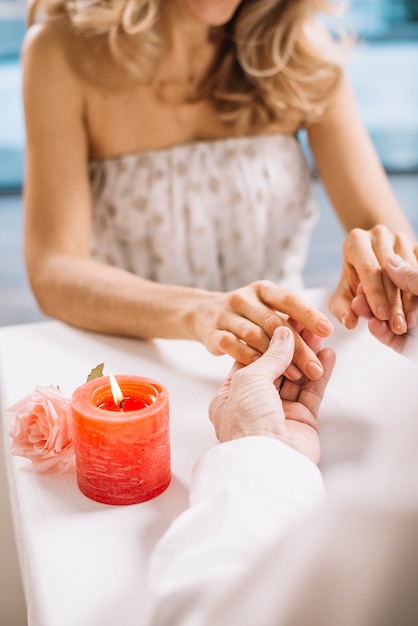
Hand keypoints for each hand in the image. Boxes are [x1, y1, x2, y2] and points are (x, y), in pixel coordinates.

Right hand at [194, 280, 333, 380]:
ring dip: (276, 357)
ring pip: (255, 335)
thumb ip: (289, 321)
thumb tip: (320, 337)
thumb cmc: (247, 316)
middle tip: (315, 367)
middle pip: (275, 323)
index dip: (309, 315)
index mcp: (264, 290)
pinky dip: (249, 357)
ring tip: (296, 375)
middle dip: (298, 348)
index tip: (327, 331)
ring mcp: (226, 315)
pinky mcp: (212, 333)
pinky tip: (264, 371)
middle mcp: (244, 299)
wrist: (201, 314)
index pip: (289, 300)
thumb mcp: (267, 309)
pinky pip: (233, 346)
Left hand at [208, 326, 335, 464]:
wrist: (267, 463)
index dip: (266, 340)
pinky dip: (321, 374)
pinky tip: (329, 355)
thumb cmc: (247, 423)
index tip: (282, 321)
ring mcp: (278, 413)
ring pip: (296, 377)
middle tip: (305, 323)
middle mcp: (254, 404)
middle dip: (289, 345)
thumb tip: (282, 334)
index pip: (250, 360)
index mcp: (230, 395)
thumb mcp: (249, 379)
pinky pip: (312, 392)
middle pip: (275, 367)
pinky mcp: (302, 422)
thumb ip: (269, 356)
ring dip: (307, 355)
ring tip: (320, 333)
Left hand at [328, 225, 417, 333]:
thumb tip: (349, 321)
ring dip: (410, 299)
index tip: (381, 316)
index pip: (368, 269)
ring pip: (408, 270)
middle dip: (394, 302)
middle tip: (397, 326)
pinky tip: (415, 310)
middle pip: (389, 270)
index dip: (375, 294)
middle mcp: (378, 234)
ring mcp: (400, 238)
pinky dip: (417, 291)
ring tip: (408, 322)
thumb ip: (342, 307)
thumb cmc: (356, 280)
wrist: (374, 261)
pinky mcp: (415, 245)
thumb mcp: (345, 293)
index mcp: (356, 241)